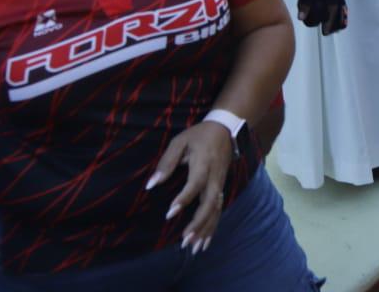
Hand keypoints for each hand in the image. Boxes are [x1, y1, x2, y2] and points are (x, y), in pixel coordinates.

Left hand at [147, 120, 233, 254]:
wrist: (227, 130)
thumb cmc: (199, 136)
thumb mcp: (180, 141)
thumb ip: (167, 162)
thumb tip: (151, 184)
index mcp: (204, 164)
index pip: (195, 184)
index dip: (184, 199)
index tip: (169, 213)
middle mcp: (215, 177)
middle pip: (210, 203)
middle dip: (198, 223)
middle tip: (184, 240)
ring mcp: (220, 184)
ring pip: (216, 210)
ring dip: (205, 230)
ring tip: (193, 248)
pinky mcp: (221, 189)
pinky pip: (219, 210)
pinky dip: (212, 227)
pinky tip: (204, 242)